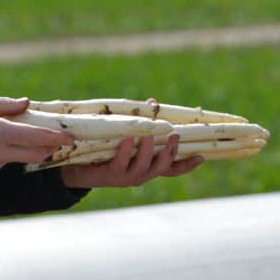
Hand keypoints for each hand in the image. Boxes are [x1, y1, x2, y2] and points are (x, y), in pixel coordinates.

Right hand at [0, 95, 73, 173]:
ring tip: (24, 132)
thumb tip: (27, 103)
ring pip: (22, 157)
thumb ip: (6, 104)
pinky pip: (6, 160)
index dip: (56, 138)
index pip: (35, 137)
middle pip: (36, 154)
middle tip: (58, 137)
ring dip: (30, 148)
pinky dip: (10, 150)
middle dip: (50, 147)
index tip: (70, 137)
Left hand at [61, 98, 202, 187]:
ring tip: (148, 135)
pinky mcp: (111, 175)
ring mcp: (127, 177)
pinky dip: (126, 151)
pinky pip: (121, 163)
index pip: (173, 169)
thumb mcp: (127, 135)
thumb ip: (142, 122)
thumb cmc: (107, 149)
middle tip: (174, 136)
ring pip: (144, 166)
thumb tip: (153, 102)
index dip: (187, 164)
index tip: (202, 156)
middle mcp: (141, 175)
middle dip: (170, 152)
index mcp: (148, 167)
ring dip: (147, 150)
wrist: (78, 168)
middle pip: (163, 167)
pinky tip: (128, 138)